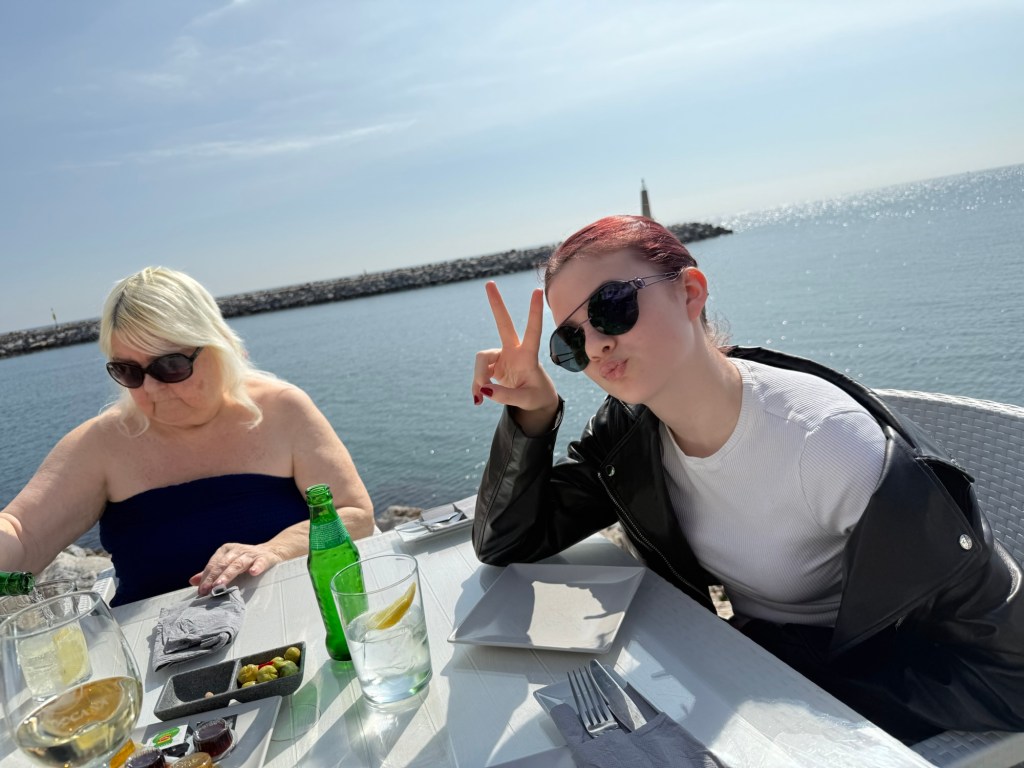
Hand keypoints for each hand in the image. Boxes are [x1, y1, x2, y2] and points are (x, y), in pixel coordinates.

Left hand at [189, 542, 283, 594]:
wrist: (270, 552)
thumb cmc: (245, 560)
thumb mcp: (227, 564)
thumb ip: (211, 572)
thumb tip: (193, 581)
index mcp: (226, 550)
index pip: (213, 564)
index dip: (206, 577)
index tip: (201, 590)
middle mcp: (237, 550)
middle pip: (223, 564)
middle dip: (214, 577)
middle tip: (207, 590)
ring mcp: (251, 554)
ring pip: (238, 564)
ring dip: (228, 574)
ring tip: (220, 584)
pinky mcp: (264, 558)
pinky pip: (260, 562)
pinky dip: (256, 567)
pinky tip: (253, 572)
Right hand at [473, 282, 558, 432]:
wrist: (534, 401)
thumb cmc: (536, 397)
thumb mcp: (525, 400)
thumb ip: (506, 396)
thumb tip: (484, 389)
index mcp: (528, 356)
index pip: (533, 331)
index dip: (533, 312)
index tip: (536, 291)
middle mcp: (514, 351)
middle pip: (503, 324)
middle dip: (496, 304)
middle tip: (489, 283)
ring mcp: (501, 356)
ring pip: (482, 359)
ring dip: (478, 378)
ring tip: (480, 398)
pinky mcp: (492, 365)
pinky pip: (478, 375)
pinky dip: (477, 388)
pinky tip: (478, 399)